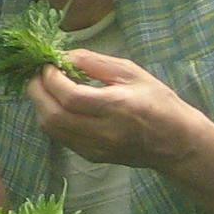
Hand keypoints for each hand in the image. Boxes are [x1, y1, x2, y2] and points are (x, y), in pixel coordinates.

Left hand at [25, 48, 213, 174]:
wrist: (176, 142)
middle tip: (38, 75)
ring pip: (52, 130)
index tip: (48, 65)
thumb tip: (64, 56)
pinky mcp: (92, 157)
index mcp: (117, 107)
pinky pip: (61, 138)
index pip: (70, 97)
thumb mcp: (132, 73)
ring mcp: (96, 149)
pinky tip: (57, 105)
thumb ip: (95, 63)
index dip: (51, 79)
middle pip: (53, 117)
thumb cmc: (158, 101)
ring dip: (41, 106)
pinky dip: (51, 119)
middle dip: (37, 92)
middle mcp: (104, 132)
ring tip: (45, 88)